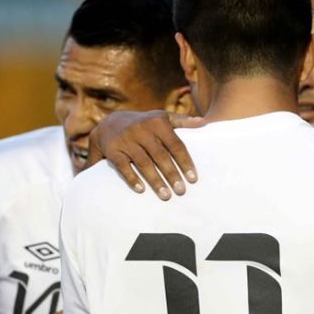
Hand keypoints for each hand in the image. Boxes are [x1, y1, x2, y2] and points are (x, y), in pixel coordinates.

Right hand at [86, 110, 203, 199]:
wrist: (109, 123)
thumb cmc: (143, 124)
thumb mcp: (161, 117)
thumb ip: (182, 121)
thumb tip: (204, 123)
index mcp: (157, 122)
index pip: (175, 145)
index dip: (185, 162)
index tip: (193, 179)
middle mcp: (142, 129)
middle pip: (161, 156)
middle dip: (172, 175)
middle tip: (181, 191)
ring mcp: (126, 140)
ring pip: (144, 163)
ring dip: (155, 181)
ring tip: (166, 195)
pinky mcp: (113, 150)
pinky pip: (123, 166)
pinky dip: (132, 179)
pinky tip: (141, 190)